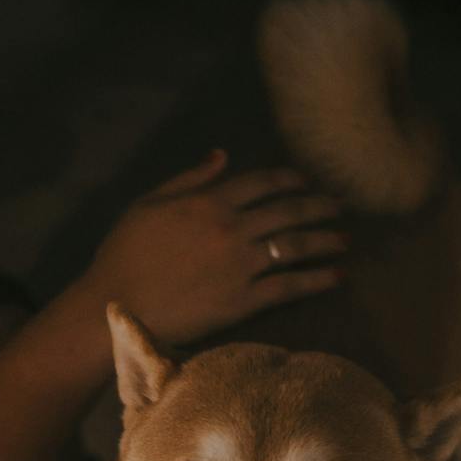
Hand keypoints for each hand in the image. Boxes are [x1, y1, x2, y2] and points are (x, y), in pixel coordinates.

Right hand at [81, 150, 345, 346]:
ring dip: (325, 240)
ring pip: (295, 245)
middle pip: (288, 210)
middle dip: (319, 206)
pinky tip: (337, 277)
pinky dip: (316, 280)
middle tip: (340, 206)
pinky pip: (288, 286)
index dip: (290, 178)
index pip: (262, 182)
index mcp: (208, 201)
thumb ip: (189, 178)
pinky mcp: (242, 301)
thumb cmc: (124, 254)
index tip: (306, 180)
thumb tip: (223, 155)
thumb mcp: (148, 204)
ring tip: (345, 240)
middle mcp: (231, 228)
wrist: (115, 305)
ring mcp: (240, 265)